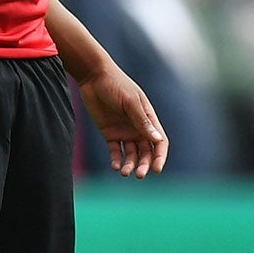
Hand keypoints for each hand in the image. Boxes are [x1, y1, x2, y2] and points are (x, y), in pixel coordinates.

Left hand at [75, 61, 168, 178]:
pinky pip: (116, 151)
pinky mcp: (110, 134)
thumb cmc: (116, 85)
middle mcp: (138, 128)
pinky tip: (114, 166)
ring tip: (124, 172)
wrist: (93, 77)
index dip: (160, 157)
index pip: (159, 142)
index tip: (156, 169)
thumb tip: (157, 139)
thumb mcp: (130, 102)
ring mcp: (124, 131)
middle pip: (146, 152)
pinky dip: (116, 160)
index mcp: (148, 119)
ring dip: (130, 165)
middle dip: (144, 164)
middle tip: (140, 175)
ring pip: (131, 154)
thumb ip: (142, 121)